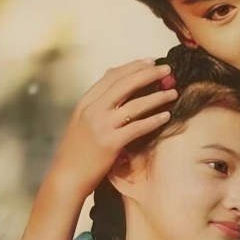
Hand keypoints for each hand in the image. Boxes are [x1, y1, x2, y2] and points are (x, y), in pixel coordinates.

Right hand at [49, 59, 176, 196]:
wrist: (66, 177)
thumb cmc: (77, 150)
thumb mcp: (82, 119)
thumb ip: (98, 101)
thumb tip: (112, 75)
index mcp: (86, 102)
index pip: (111, 76)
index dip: (133, 66)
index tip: (151, 62)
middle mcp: (92, 110)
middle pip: (125, 84)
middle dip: (149, 74)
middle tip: (168, 70)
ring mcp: (101, 126)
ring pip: (135, 105)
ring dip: (157, 97)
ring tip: (173, 93)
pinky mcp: (111, 143)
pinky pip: (138, 128)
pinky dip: (154, 120)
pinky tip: (166, 116)